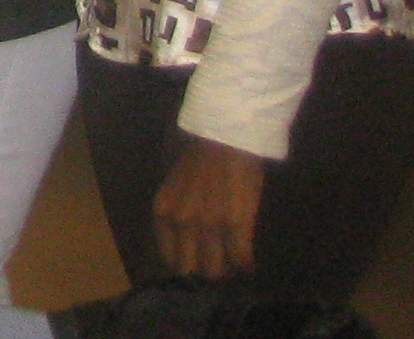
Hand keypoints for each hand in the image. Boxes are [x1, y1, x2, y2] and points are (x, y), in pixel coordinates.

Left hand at [152, 134, 266, 282]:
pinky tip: (249, 265)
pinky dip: (246, 265)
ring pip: (215, 270)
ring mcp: (208, 226)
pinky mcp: (235, 225)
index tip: (197, 267)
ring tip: (233, 269)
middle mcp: (181, 223)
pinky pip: (241, 259)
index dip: (185, 266)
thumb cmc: (201, 162)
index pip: (169, 257)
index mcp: (163, 213)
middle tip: (217, 270)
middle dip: (203, 273)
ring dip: (226, 272)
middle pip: (190, 269)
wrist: (225, 141)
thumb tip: (186, 244)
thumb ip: (177, 216)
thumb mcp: (176, 191)